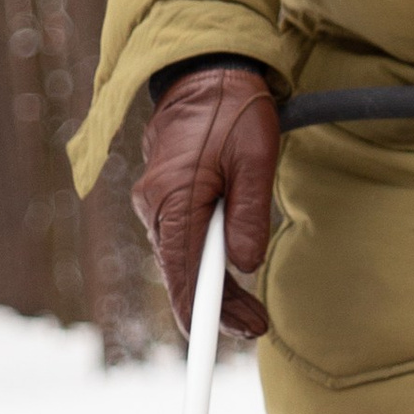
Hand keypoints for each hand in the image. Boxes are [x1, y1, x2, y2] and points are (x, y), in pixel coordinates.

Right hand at [132, 63, 280, 340]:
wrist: (205, 70)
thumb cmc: (235, 110)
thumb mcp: (256, 159)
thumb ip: (249, 214)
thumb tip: (243, 265)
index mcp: (175, 198)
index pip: (181, 274)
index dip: (200, 317)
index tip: (221, 343)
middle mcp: (156, 206)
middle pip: (181, 275)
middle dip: (218, 308)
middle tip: (258, 327)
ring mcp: (155, 201)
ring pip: (182, 261)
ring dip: (214, 288)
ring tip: (252, 312)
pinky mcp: (163, 196)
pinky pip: (181, 241)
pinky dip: (203, 264)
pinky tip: (229, 274)